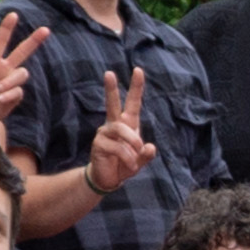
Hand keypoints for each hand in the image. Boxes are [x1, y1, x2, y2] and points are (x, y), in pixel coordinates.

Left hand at [0, 17, 47, 130]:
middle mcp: (4, 68)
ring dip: (10, 81)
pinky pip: (18, 92)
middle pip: (22, 52)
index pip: (0, 40)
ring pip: (22, 73)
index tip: (13, 14)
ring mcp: (10, 82)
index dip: (7, 27)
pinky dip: (8, 94)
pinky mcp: (15, 97)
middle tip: (46, 29)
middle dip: (34, 40)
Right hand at [85, 68, 155, 192]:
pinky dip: (127, 158)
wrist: (109, 179)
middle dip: (111, 89)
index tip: (138, 70)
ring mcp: (104, 133)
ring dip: (132, 143)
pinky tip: (130, 165)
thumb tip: (150, 147)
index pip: (132, 103)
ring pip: (121, 130)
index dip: (136, 88)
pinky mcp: (99, 144)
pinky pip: (117, 147)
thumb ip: (146, 155)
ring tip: (135, 158)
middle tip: (109, 73)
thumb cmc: (124, 165)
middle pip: (112, 104)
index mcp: (127, 124)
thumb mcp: (139, 161)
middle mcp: (114, 125)